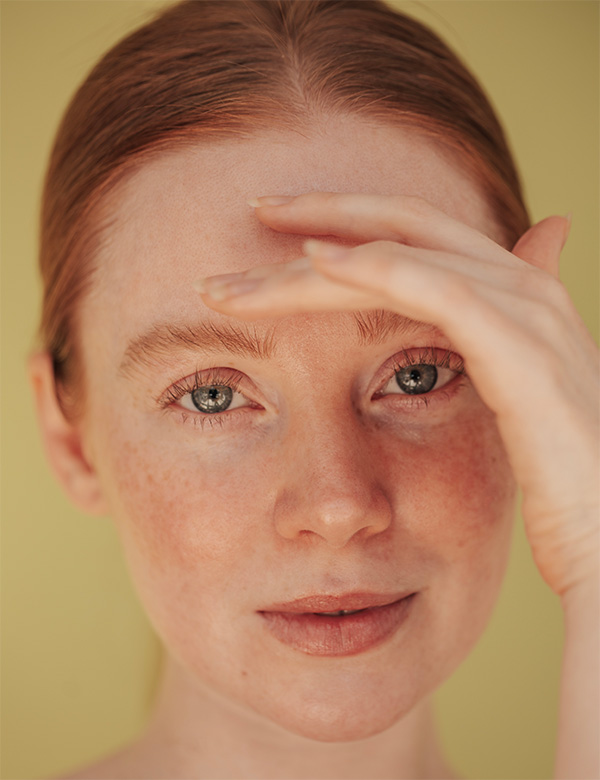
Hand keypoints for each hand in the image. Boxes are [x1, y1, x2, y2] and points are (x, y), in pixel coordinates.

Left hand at [196, 192, 598, 599]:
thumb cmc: (559, 486)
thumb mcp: (512, 406)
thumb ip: (486, 346)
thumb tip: (486, 302)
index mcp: (516, 297)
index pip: (419, 233)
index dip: (349, 219)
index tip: (280, 228)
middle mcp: (523, 287)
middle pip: (405, 221)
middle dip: (323, 210)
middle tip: (254, 209)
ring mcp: (526, 311)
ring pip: (400, 252)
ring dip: (314, 256)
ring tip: (242, 272)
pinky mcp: (519, 348)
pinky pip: (432, 288)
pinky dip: (370, 270)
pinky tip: (313, 264)